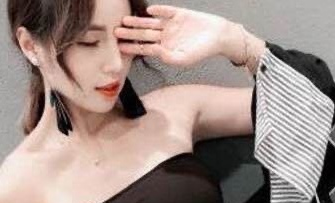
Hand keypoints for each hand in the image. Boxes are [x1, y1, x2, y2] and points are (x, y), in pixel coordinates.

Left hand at [114, 4, 228, 67]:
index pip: (145, 49)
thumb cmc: (202, 51)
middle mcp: (165, 36)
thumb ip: (169, 58)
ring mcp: (170, 25)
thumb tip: (155, 52)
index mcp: (165, 49)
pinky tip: (149, 10)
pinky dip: (159, 10)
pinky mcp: (178, 14)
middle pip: (144, 34)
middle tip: (116, 32)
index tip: (120, 48)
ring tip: (125, 20)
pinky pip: (166, 11)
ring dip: (138, 21)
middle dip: (130, 34)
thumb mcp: (184, 59)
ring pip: (150, 22)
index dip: (133, 48)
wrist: (218, 37)